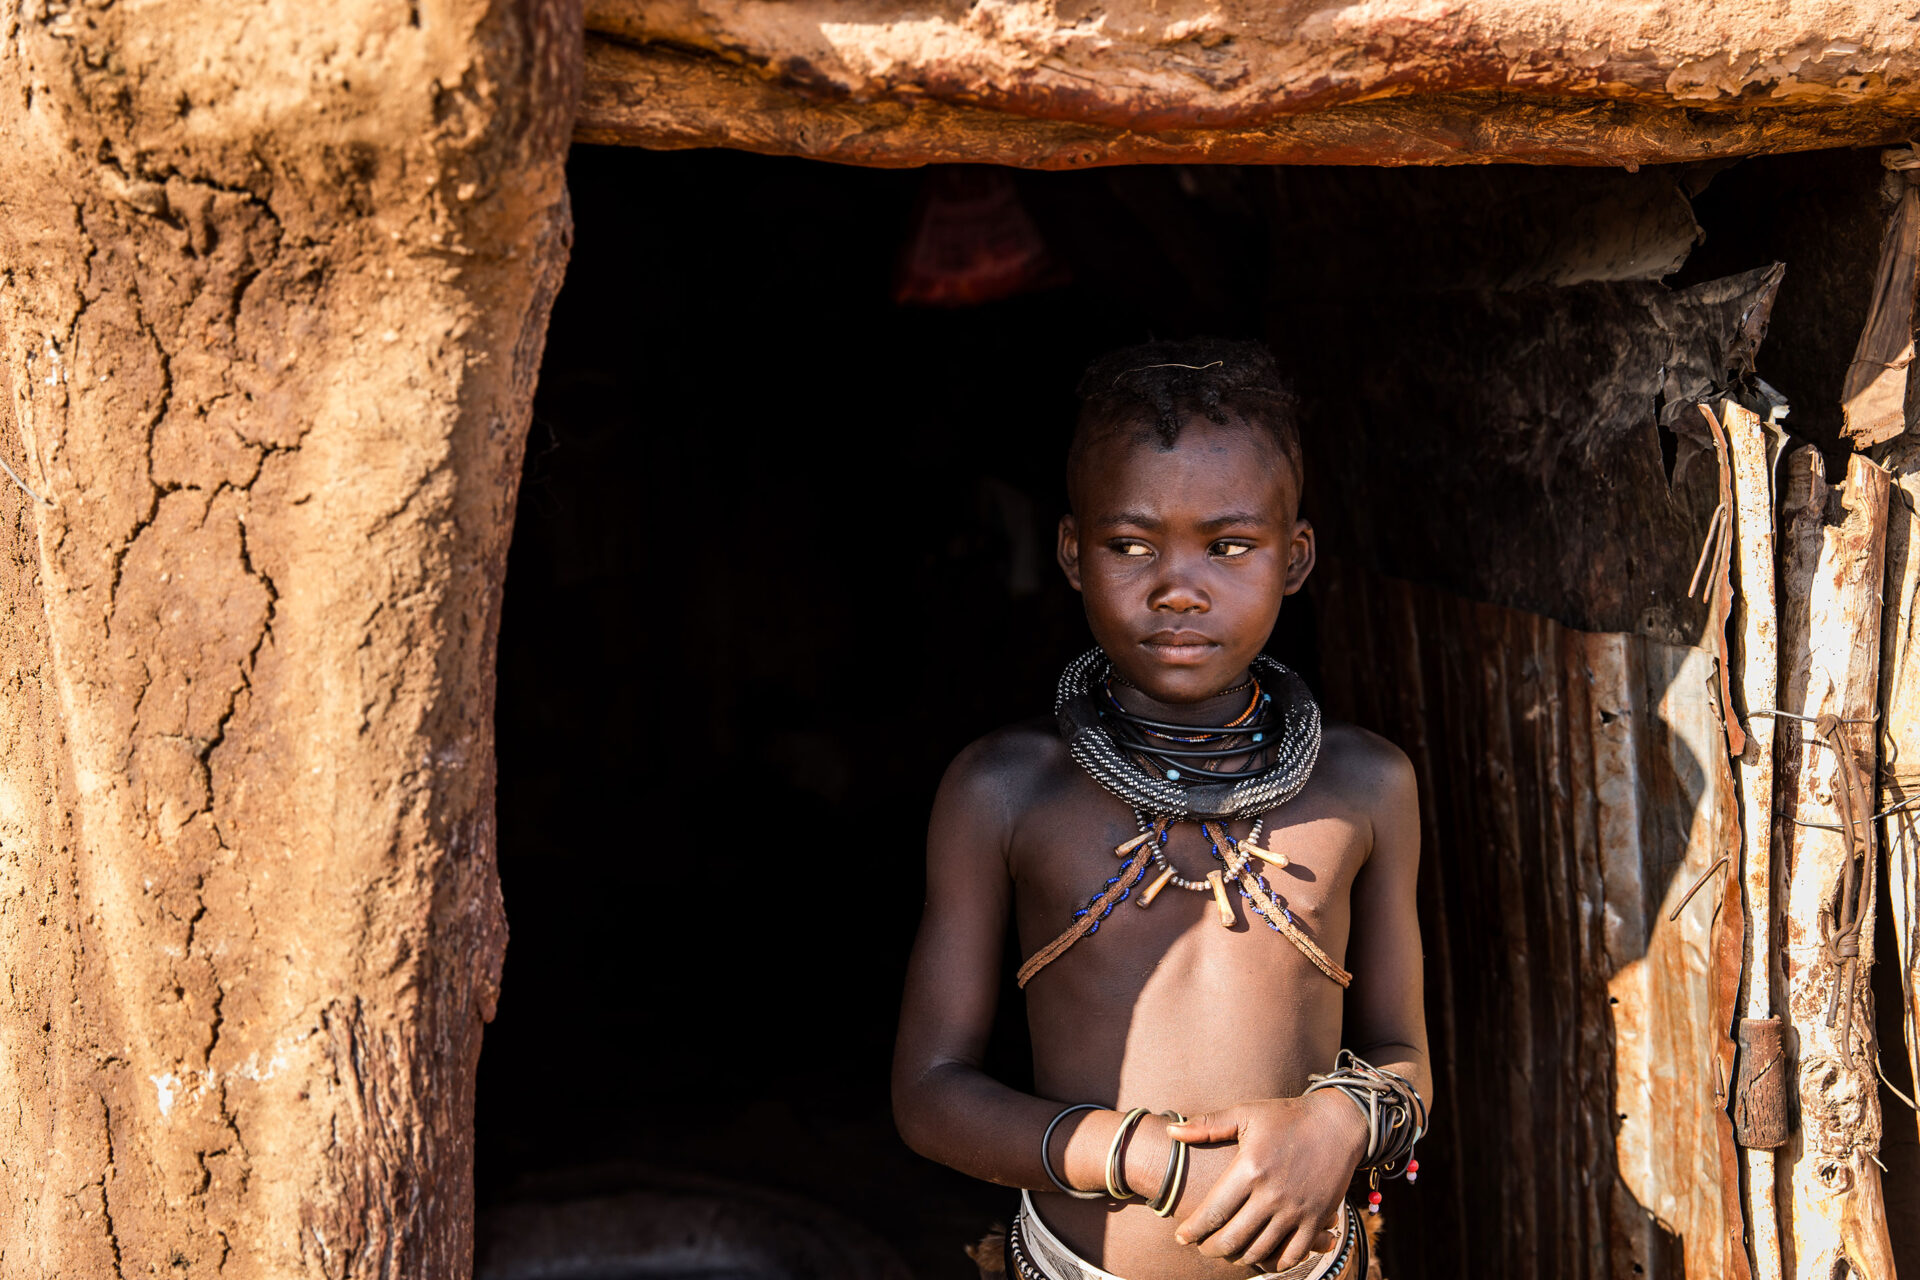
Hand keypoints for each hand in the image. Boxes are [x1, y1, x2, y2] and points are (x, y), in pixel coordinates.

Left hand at [1165, 1093, 1367, 1271]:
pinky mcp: (1317, 1220)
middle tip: (1202, 1248)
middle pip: (1232, 1237)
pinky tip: (1261, 1258)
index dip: (1193, 1230)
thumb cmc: (1286, 1116)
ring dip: (1238, 1257)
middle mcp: (1272, 1194)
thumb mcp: (1245, 1113)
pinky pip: (1293, 1254)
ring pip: (1259, 1250)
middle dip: (1210, 1248)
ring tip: (1227, 1252)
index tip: (1181, 1237)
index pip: (1213, 1212)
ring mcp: (1296, 1210)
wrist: (1338, 1123)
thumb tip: (1170, 1131)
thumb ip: (1207, 1125)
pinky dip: (1274, 1263)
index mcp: (1250, 1168)